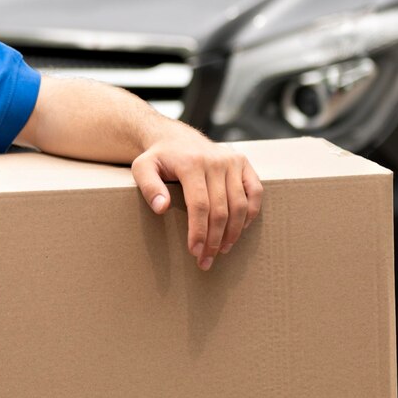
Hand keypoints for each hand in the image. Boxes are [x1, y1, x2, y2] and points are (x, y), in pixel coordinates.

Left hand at [131, 137, 260, 270]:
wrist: (175, 138)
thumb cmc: (158, 159)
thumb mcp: (142, 168)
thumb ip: (149, 187)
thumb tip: (161, 208)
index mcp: (192, 163)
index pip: (200, 205)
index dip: (199, 232)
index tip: (195, 251)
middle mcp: (216, 161)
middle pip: (221, 209)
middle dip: (215, 239)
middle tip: (206, 259)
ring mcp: (232, 161)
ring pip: (240, 204)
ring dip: (234, 232)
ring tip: (222, 250)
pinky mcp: (243, 163)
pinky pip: (255, 192)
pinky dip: (251, 213)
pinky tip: (240, 229)